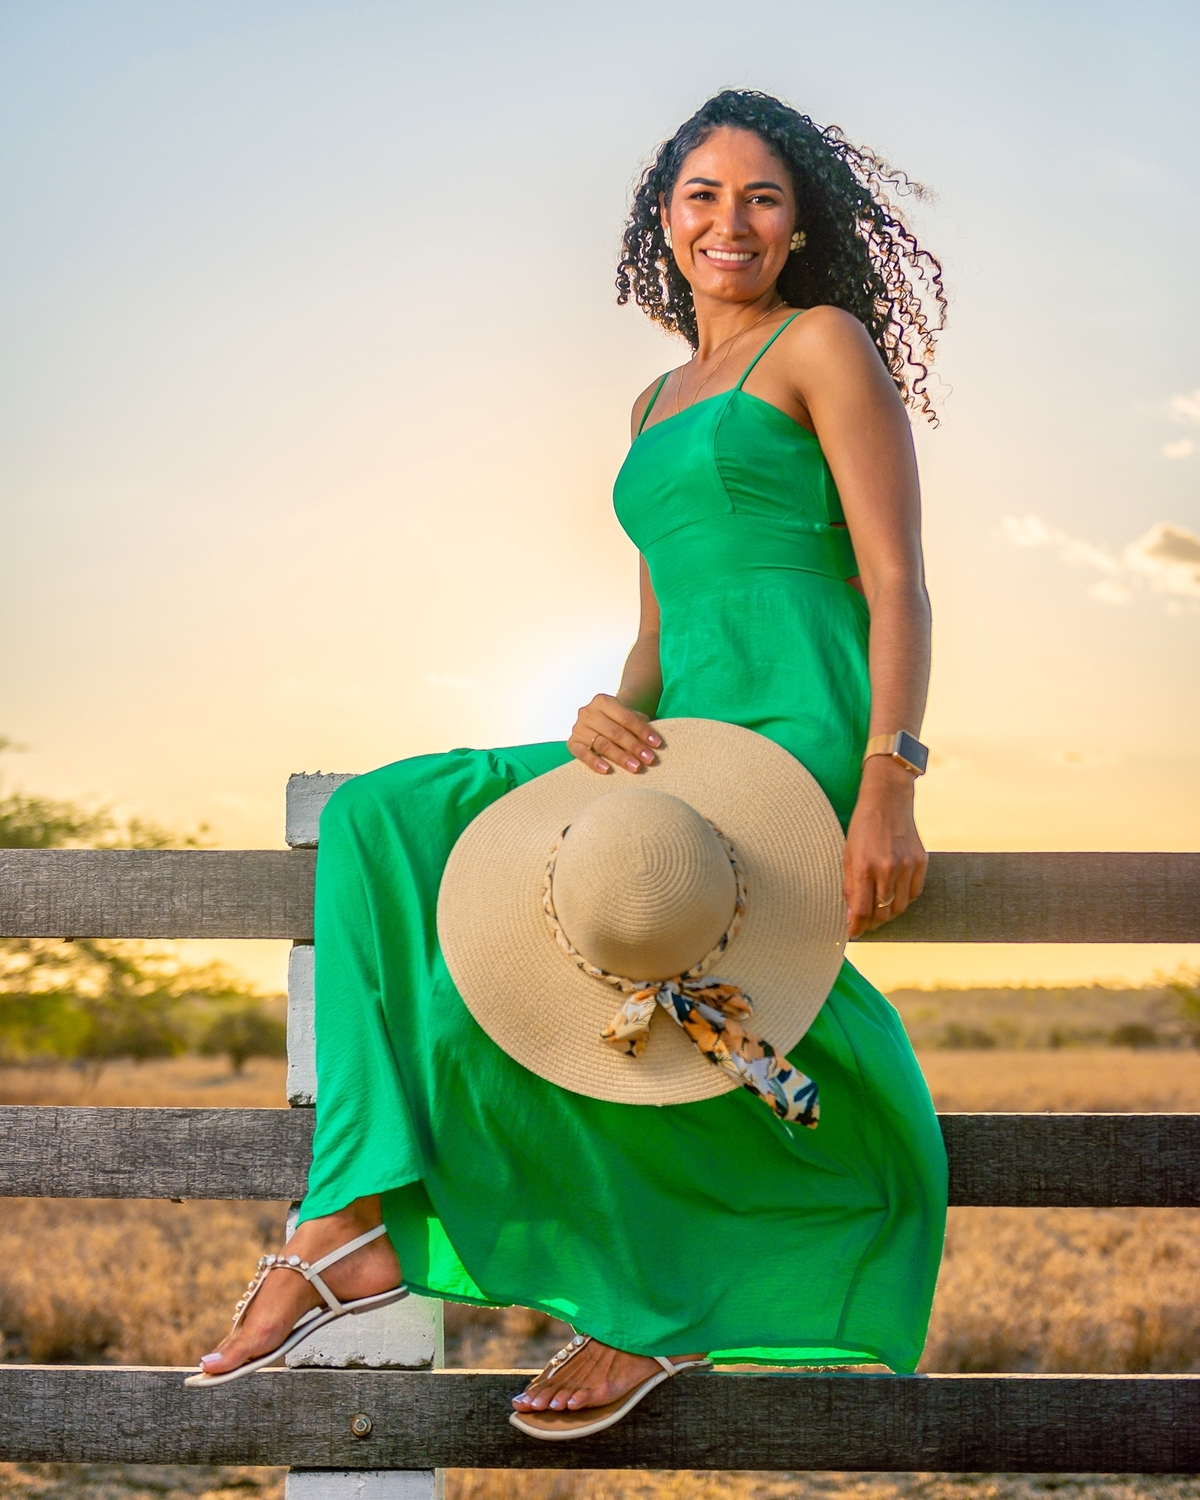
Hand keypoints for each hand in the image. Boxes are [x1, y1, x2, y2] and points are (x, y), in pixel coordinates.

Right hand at [568, 694, 660, 775]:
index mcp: (603, 701)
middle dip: (634, 746)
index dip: (643, 731)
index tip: (657, 744)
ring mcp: (578, 727)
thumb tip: (653, 745)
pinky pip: (582, 754)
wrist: (599, 721)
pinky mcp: (572, 742)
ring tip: (635, 767)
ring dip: (620, 757)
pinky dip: (594, 762)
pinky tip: (607, 770)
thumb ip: (639, 726)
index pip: (627, 718)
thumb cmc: (619, 721)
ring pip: (602, 744)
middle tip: (649, 759)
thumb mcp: (629, 718)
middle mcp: (588, 712)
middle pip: (615, 732)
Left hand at [843, 756, 927, 937]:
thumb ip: (850, 886)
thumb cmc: (863, 827)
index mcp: (865, 866)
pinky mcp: (921, 862)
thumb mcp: (847, 854)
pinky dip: (904, 900)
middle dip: (872, 923)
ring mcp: (908, 865)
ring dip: (887, 914)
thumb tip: (851, 916)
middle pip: (883, 913)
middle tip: (864, 923)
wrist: (888, 801)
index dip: (857, 927)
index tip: (852, 934)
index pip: (862, 910)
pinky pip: (914, 894)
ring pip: (900, 907)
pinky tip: (894, 897)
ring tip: (877, 912)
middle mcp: (888, 868)